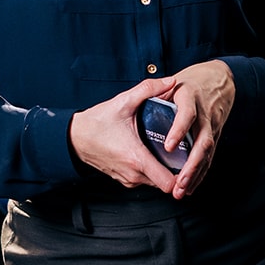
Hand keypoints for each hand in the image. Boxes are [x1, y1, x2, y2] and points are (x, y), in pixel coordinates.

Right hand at [68, 76, 178, 192]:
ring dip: (166, 170)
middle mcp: (134, 174)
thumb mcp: (123, 102)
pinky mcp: (125, 179)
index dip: (183, 176)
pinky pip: (146, 180)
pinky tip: (156, 153)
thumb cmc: (97, 123)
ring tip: (172, 151)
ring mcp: (129, 179)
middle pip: (167, 183)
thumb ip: (148, 89)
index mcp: (136, 158)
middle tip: (186, 152)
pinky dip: (154, 170)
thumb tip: (170, 81)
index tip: (190, 160)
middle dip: (178, 170)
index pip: (168, 183)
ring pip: (157, 182)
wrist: (75, 138)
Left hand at [159, 60, 234, 199]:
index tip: (168, 146)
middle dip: (191, 164)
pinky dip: (200, 173)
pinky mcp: (215, 136)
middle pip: (202, 141)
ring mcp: (212, 126)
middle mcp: (204, 113)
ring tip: (182, 190)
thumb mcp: (172, 81)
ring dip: (195, 173)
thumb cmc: (192, 83)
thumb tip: (135, 104)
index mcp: (190, 97)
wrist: (218, 80)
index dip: (179, 130)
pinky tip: (190, 186)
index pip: (187, 114)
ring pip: (207, 153)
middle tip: (178, 182)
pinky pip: (209, 157)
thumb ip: (153, 90)